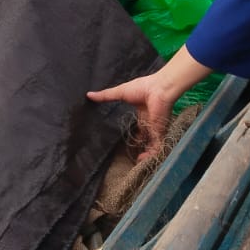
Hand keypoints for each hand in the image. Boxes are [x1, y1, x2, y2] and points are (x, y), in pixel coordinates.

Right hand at [88, 48, 211, 160]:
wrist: (159, 89)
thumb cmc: (142, 88)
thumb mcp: (120, 92)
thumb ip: (106, 96)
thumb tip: (89, 94)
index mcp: (142, 114)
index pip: (138, 128)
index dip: (133, 135)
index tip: (126, 143)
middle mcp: (149, 123)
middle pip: (144, 138)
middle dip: (139, 146)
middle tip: (130, 155)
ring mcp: (155, 129)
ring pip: (151, 145)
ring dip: (145, 154)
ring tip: (136, 162)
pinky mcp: (159, 133)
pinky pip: (156, 148)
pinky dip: (151, 155)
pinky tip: (141, 160)